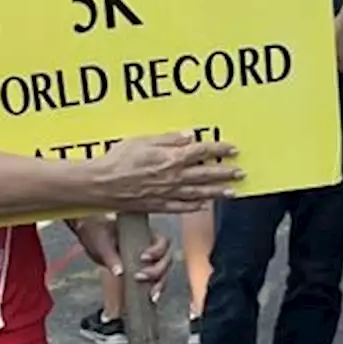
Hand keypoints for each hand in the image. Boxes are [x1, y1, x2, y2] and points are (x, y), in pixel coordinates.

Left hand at [72, 216, 172, 302]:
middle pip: (166, 259)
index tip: (143, 258)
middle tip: (140, 277)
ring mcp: (148, 259)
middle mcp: (150, 246)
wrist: (91, 237)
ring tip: (150, 294)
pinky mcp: (143, 271)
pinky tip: (151, 298)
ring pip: (163, 272)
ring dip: (159, 283)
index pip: (162, 241)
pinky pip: (155, 280)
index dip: (157, 251)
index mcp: (144, 233)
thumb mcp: (101, 243)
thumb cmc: (98, 234)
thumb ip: (110, 257)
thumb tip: (119, 272)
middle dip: (157, 271)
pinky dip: (155, 289)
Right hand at [86, 131, 242, 212]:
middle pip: (206, 175)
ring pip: (199, 193)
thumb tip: (189, 136)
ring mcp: (168, 193)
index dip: (219, 150)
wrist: (102, 184)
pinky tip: (204, 206)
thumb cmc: (118, 159)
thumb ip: (168, 139)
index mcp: (171, 158)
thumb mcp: (142, 140)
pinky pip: (182, 207)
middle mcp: (174, 177)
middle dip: (225, 173)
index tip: (232, 149)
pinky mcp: (159, 205)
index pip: (202, 152)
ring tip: (232, 192)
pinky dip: (195, 207)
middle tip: (241, 172)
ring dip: (218, 192)